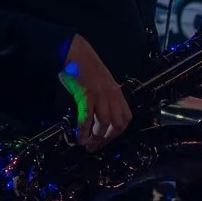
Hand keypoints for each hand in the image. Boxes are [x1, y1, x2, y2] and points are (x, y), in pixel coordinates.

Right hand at [61, 35, 132, 149]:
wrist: (76, 52)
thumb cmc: (85, 68)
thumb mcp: (102, 84)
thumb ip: (105, 98)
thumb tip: (100, 115)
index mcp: (117, 93)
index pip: (125, 119)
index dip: (116, 133)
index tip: (105, 140)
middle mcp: (112, 96)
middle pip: (117, 125)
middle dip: (106, 139)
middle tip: (94, 147)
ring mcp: (100, 96)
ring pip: (105, 124)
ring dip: (96, 138)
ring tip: (86, 145)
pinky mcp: (86, 95)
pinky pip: (87, 117)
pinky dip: (84, 130)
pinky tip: (79, 138)